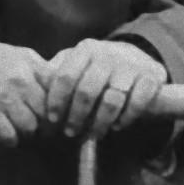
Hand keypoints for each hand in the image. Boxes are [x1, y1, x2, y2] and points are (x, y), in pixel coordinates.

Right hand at [0, 29, 49, 146]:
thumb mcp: (14, 51)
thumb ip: (37, 66)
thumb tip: (56, 81)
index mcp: (30, 66)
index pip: (59, 91)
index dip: (63, 105)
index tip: (60, 113)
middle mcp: (21, 83)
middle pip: (48, 113)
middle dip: (47, 124)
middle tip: (43, 129)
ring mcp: (4, 99)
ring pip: (30, 127)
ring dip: (28, 133)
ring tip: (23, 132)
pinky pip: (8, 136)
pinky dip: (10, 140)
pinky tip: (8, 136)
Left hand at [39, 39, 168, 139]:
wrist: (136, 56)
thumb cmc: (97, 67)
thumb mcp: (77, 64)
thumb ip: (56, 74)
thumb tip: (32, 92)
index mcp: (85, 50)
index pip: (65, 77)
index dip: (56, 101)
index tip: (51, 119)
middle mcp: (107, 55)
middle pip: (87, 91)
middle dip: (76, 116)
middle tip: (70, 132)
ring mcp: (130, 66)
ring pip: (112, 100)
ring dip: (100, 122)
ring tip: (93, 134)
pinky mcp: (151, 77)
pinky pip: (137, 102)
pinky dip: (127, 118)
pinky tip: (118, 126)